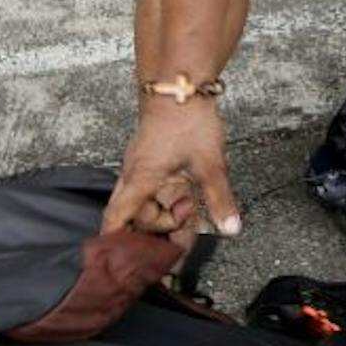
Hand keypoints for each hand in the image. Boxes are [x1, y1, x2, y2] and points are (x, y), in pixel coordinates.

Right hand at [101, 98, 241, 238]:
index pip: (116, 218)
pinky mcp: (151, 161)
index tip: (123, 260)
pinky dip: (166, 202)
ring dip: (164, 215)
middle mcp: (134, 175)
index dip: (115, 241)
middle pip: (131, 216)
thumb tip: (230, 229)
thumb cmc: (188, 120)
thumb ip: (219, 198)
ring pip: (143, 203)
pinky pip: (151, 190)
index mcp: (141, 180)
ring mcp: (141, 167)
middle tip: (182, 228)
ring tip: (190, 211)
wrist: (181, 85)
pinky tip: (186, 202)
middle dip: (154, 230)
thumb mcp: (209, 163)